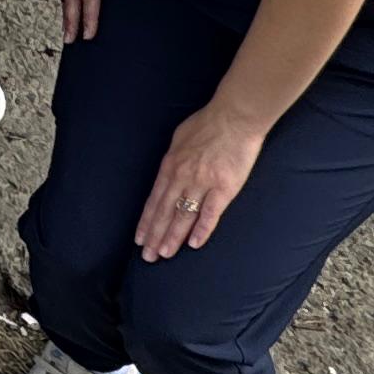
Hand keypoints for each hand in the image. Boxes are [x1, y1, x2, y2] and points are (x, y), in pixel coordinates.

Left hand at [137, 100, 268, 259]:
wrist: (234, 117)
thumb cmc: (207, 123)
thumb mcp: (179, 138)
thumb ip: (173, 159)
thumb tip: (167, 172)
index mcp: (170, 165)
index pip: (154, 200)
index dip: (147, 221)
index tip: (140, 239)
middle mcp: (182, 177)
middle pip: (165, 212)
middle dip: (155, 235)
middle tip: (148, 256)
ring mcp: (202, 183)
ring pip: (183, 216)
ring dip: (173, 237)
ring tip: (164, 254)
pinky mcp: (223, 188)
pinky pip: (210, 213)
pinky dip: (201, 230)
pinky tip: (194, 244)